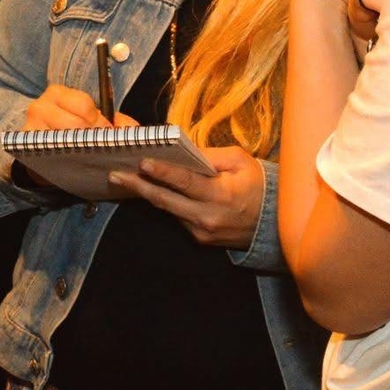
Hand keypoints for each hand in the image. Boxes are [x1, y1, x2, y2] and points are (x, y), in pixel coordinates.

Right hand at [17, 86, 136, 189]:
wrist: (43, 149)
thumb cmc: (72, 131)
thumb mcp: (93, 121)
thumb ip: (117, 122)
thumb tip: (136, 132)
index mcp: (58, 93)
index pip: (85, 106)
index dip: (100, 123)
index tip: (107, 134)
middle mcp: (40, 106)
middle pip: (75, 125)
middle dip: (92, 139)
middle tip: (100, 148)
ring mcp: (30, 127)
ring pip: (64, 141)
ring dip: (80, 151)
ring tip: (88, 156)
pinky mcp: (25, 147)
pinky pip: (51, 154)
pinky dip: (66, 160)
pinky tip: (74, 162)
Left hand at [107, 145, 262, 248]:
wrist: (274, 223)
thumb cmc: (257, 185)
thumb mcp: (239, 161)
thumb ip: (209, 156)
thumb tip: (182, 150)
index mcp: (220, 195)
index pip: (185, 182)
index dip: (162, 172)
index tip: (142, 163)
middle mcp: (207, 217)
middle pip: (165, 200)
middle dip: (138, 186)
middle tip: (115, 174)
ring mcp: (201, 231)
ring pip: (168, 209)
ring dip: (147, 194)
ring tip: (126, 178)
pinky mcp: (199, 239)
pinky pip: (178, 217)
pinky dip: (166, 202)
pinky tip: (152, 190)